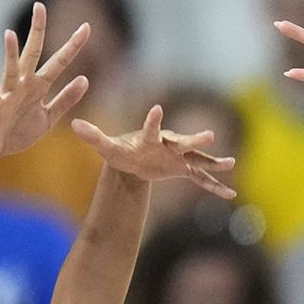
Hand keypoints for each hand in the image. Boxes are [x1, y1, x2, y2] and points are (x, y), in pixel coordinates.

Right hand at [0, 3, 92, 165]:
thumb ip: (66, 99)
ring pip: (9, 71)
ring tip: (10, 35)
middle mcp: (22, 85)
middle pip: (32, 54)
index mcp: (37, 87)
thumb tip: (85, 79)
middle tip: (40, 6)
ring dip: (10, 54)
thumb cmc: (17, 131)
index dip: (72, 46)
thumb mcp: (48, 117)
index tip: (86, 27)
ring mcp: (7, 97)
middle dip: (37, 31)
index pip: (58, 62)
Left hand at [72, 105, 237, 199]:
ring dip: (213, 162)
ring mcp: (179, 158)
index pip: (152, 128)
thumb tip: (73, 124)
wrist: (133, 159)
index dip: (154, 120)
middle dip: (195, 140)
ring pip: (198, 160)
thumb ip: (93, 136)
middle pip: (183, 141)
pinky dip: (214, 186)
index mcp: (150, 137)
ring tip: (230, 164)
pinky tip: (230, 194)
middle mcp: (168, 144)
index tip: (157, 110)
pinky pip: (202, 179)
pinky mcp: (184, 170)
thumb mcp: (107, 147)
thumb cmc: (121, 150)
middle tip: (209, 135)